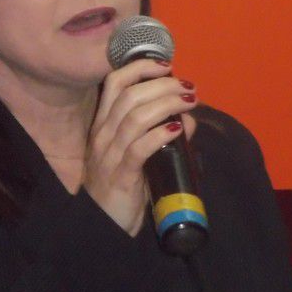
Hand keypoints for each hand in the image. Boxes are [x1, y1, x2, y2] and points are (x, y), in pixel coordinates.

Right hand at [84, 59, 197, 235]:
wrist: (103, 225)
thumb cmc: (121, 186)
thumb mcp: (137, 155)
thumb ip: (158, 134)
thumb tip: (187, 118)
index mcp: (104, 125)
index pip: (114, 83)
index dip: (140, 67)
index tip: (166, 66)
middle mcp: (103, 135)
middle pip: (130, 95)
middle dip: (162, 85)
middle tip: (188, 87)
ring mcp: (109, 155)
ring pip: (135, 117)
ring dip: (167, 104)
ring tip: (189, 101)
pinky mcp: (120, 176)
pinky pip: (139, 149)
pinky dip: (159, 135)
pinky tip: (176, 129)